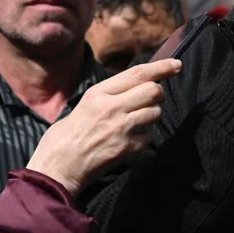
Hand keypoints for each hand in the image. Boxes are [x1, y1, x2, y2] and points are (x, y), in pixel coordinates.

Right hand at [26, 58, 181, 197]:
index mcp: (98, 93)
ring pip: (155, 112)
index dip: (161, 67)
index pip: (138, 73)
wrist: (57, 169)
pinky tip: (129, 141)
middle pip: (153, 91)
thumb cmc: (65, 137)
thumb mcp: (83, 105)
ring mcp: (120, 128)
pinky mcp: (125, 148)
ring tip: (136, 122)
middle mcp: (112, 107)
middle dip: (157, 94)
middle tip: (150, 100)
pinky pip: (148, 137)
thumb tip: (134, 87)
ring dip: (151, 116)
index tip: (176, 63)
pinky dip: (143, 138)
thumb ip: (108, 95)